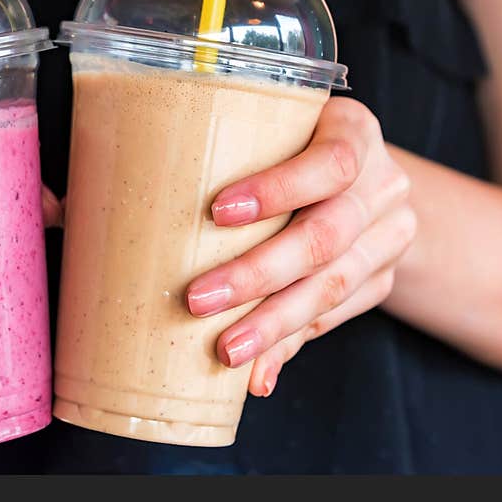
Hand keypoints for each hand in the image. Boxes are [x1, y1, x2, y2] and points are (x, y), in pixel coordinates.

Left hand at [186, 97, 415, 396]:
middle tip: (198, 301)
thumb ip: (229, 149)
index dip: (278, 190)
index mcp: (353, 133)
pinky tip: (256, 370)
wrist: (364, 180)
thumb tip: (113, 176)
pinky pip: (333, 318)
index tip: (218, 212)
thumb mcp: (274, 132)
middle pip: (325, 236)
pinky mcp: (381, 280)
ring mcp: (389, 237)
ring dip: (273, 323)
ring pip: (332, 287)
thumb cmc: (290, 147)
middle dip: (258, 274)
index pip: (329, 164)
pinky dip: (289, 344)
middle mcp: (382, 186)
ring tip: (226, 350)